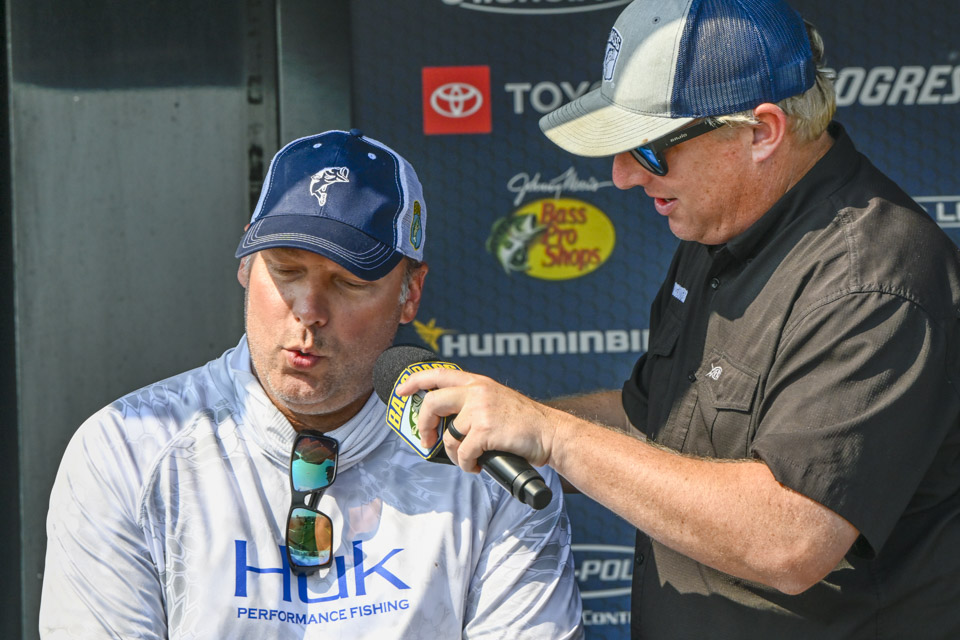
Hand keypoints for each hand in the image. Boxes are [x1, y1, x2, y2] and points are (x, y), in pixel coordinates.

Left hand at [395, 368, 557, 473]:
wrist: (551, 433)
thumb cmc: (525, 423)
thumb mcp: (497, 400)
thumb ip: (474, 402)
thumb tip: (448, 421)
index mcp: (478, 383)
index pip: (437, 374)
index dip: (414, 382)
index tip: (401, 391)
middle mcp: (477, 391)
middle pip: (432, 404)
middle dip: (424, 426)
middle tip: (427, 441)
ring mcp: (481, 410)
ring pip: (449, 437)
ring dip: (455, 455)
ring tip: (468, 460)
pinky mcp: (486, 430)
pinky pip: (463, 453)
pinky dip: (468, 465)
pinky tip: (477, 466)